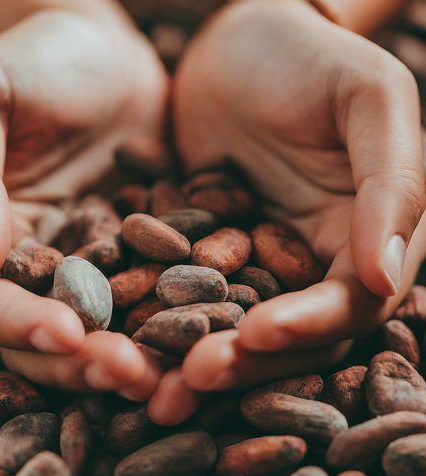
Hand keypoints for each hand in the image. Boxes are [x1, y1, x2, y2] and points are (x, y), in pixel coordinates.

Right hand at [0, 8, 168, 394]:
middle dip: (84, 362)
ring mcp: (88, 266)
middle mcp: (31, 266)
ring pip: (104, 331)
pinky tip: (205, 338)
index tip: (67, 335)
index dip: (21, 326)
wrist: (104, 53)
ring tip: (170, 377)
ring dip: (133, 358)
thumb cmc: (36, 60)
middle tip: (131, 376)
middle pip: (47, 335)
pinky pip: (152, 298)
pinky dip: (172, 324)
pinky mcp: (137, 257)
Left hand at [149, 0, 425, 416]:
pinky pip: (182, 299)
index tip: (258, 334)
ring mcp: (251, 264)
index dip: (307, 326)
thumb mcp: (368, 99)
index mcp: (360, 240)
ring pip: (229, 328)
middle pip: (285, 336)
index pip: (346, 305)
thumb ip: (391, 183)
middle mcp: (307, 265)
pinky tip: (126, 344)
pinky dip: (159, 324)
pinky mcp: (201, 255)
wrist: (240, 45)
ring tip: (156, 388)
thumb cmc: (310, 59)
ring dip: (196, 359)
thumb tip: (386, 275)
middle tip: (192, 380)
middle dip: (243, 361)